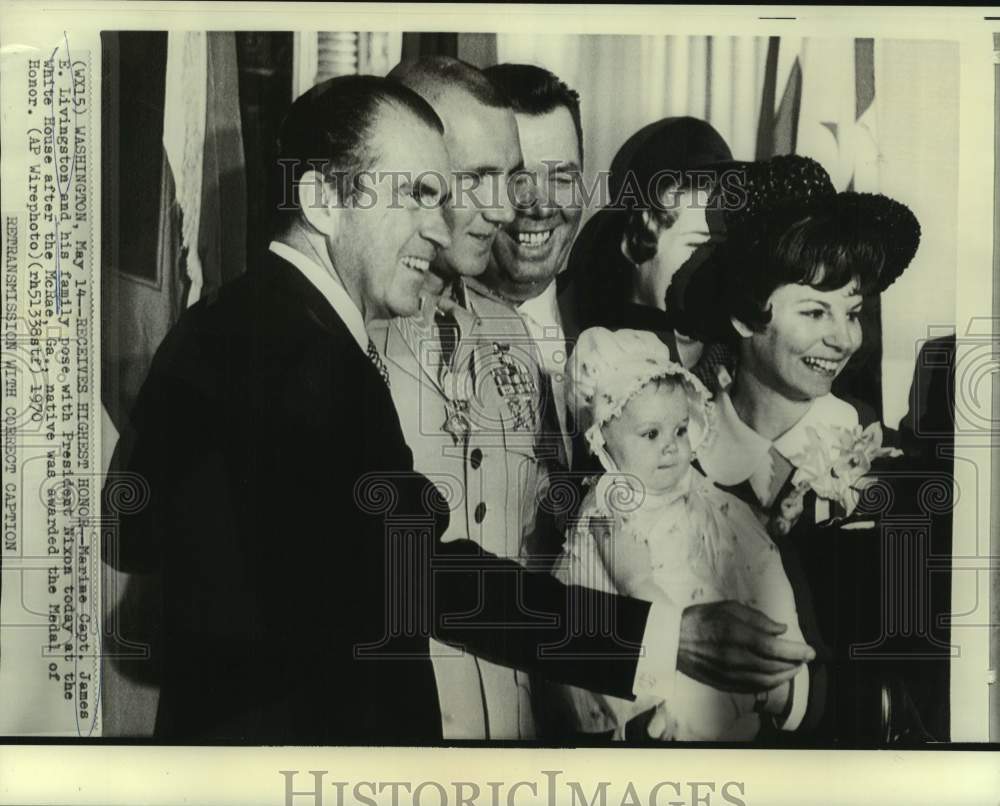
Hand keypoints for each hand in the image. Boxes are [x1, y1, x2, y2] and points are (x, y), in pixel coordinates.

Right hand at [677, 601, 814, 692]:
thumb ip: (757, 618)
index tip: (810, 652)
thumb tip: (780, 630)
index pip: (775, 647)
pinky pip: (753, 688)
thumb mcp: (729, 608)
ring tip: (793, 669)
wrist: (673, 640)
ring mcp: (730, 674)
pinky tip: (775, 678)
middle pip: (774, 667)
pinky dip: (769, 684)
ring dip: (785, 676)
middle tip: (804, 659)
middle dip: (794, 664)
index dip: (796, 651)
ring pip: (767, 681)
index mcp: (737, 635)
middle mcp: (736, 657)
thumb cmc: (701, 618)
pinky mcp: (725, 683)